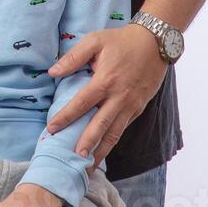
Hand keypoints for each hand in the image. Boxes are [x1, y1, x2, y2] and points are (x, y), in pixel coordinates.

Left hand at [45, 24, 166, 161]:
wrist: (155, 42)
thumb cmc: (122, 40)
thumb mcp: (95, 41)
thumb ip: (73, 57)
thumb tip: (52, 72)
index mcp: (105, 81)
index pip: (81, 104)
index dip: (66, 117)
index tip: (52, 129)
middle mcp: (119, 97)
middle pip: (100, 126)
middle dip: (87, 144)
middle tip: (74, 160)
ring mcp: (131, 105)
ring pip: (115, 133)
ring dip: (102, 150)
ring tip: (89, 165)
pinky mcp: (139, 108)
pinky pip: (124, 127)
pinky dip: (113, 140)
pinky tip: (103, 149)